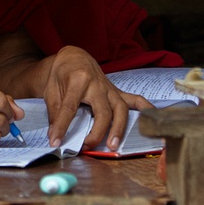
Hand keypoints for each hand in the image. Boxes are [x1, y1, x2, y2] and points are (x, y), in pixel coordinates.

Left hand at [39, 46, 153, 150]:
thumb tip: (55, 136)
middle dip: (97, 132)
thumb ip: (55, 112)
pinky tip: (152, 118)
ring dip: (118, 128)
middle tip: (87, 146)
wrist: (74, 58)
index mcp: (78, 80)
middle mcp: (97, 84)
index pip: (70, 107)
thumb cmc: (61, 74)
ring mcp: (110, 88)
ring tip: (113, 145)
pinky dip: (145, 109)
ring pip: (120, 109)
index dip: (62, 126)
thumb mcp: (51, 90)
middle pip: (102, 111)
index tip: (55, 141)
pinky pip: (134, 99)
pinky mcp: (116, 92)